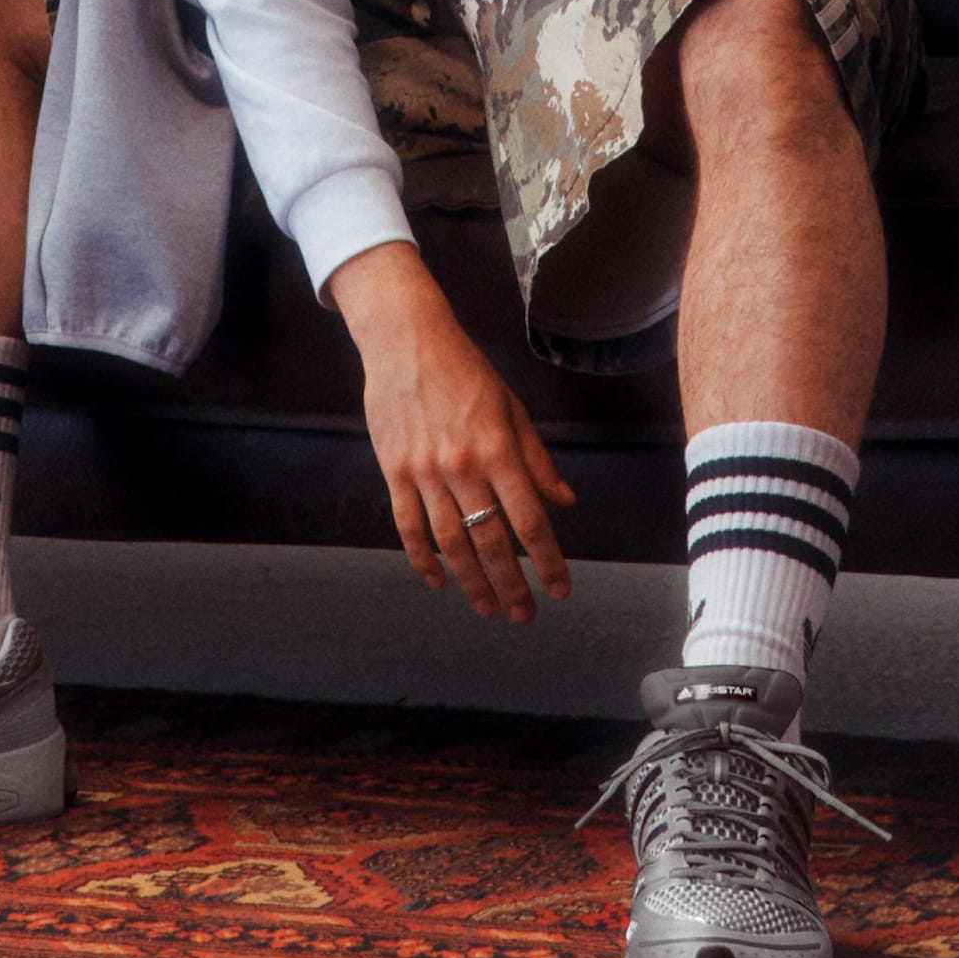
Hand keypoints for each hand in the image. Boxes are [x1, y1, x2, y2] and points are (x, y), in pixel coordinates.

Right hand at [325, 243, 573, 623]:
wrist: (406, 342)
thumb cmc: (466, 371)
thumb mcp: (512, 408)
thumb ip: (536, 459)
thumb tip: (564, 501)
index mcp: (498, 449)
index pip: (530, 519)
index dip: (546, 561)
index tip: (559, 590)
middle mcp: (462, 466)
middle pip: (490, 540)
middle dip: (511, 584)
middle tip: (524, 614)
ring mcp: (424, 472)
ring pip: (450, 543)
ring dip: (471, 582)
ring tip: (487, 608)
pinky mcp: (394, 471)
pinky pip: (409, 526)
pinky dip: (422, 559)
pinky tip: (438, 581)